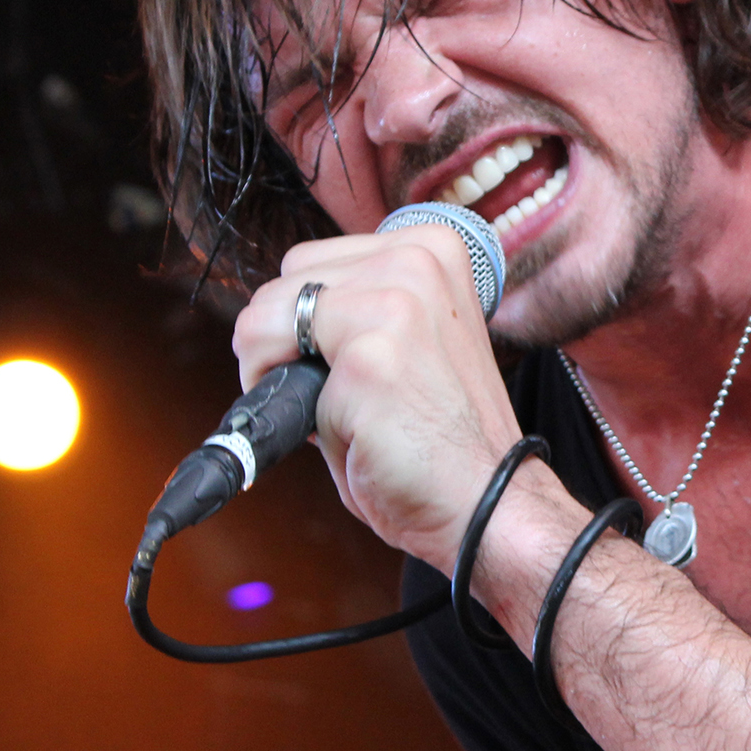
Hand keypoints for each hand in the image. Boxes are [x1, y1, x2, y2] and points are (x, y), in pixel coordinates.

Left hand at [230, 227, 526, 567]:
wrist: (487, 501)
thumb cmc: (446, 438)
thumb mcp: (409, 339)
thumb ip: (359, 307)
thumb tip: (279, 315)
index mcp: (431, 249)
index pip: (315, 261)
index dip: (308, 322)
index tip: (335, 363)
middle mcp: (416, 260)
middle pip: (285, 280)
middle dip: (284, 341)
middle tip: (328, 394)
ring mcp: (395, 303)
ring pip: (262, 318)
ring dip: (277, 373)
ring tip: (335, 412)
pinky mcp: (369, 355)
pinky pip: (274, 373)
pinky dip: (296, 415)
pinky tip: (351, 433)